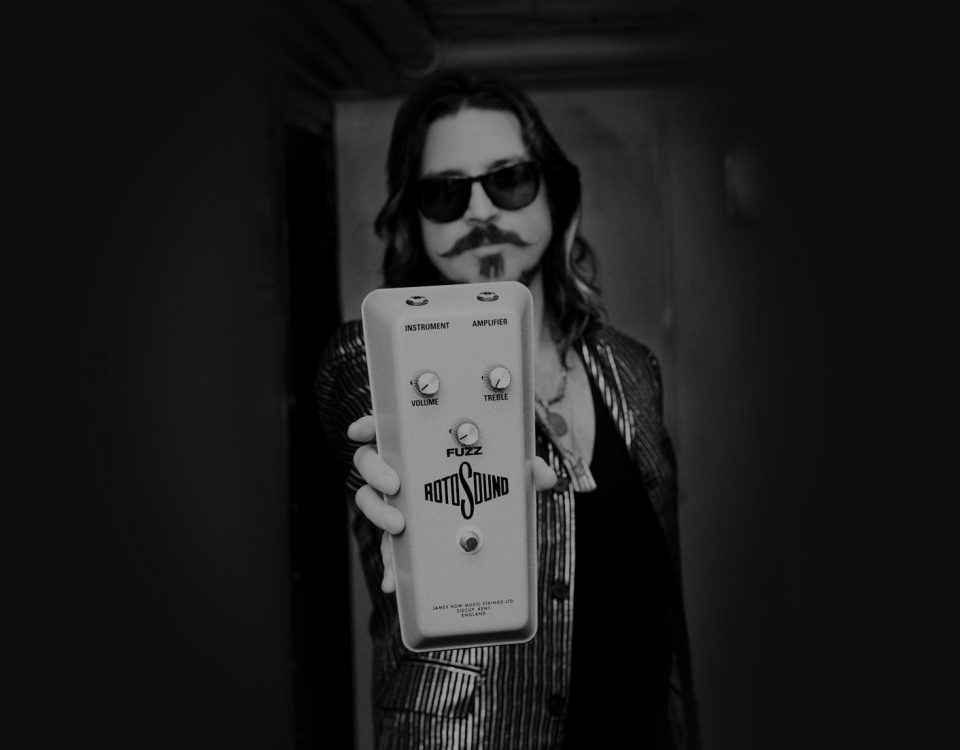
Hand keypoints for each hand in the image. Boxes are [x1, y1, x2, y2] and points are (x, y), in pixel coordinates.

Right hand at [347, 414, 558, 593]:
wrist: (493, 526)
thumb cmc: (492, 483)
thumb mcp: (509, 474)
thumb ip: (525, 470)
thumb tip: (544, 475)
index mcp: (421, 446)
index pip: (389, 427)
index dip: (370, 424)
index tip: (360, 430)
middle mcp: (402, 471)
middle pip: (370, 461)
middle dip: (376, 470)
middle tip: (395, 483)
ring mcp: (399, 504)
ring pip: (371, 501)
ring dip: (379, 512)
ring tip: (398, 526)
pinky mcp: (404, 537)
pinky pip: (390, 551)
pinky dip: (391, 567)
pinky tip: (396, 582)